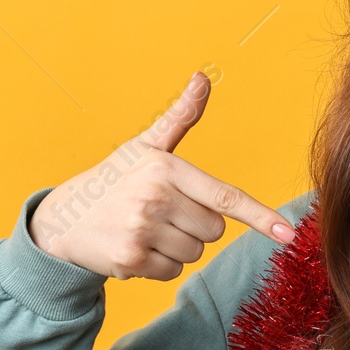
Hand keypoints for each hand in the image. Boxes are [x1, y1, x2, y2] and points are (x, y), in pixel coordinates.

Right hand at [28, 70, 295, 279]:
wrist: (61, 219)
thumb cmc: (114, 179)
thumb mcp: (146, 146)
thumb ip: (180, 116)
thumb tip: (203, 77)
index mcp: (166, 169)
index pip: (225, 197)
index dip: (260, 216)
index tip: (288, 233)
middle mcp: (154, 199)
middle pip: (214, 230)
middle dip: (196, 225)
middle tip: (162, 212)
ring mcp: (141, 232)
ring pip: (195, 253)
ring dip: (178, 246)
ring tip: (146, 229)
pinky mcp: (129, 261)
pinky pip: (172, 272)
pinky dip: (159, 265)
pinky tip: (135, 247)